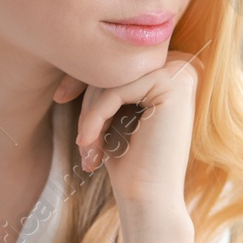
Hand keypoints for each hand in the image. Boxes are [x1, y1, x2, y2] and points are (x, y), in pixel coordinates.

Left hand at [54, 51, 202, 211]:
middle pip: (114, 63)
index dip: (83, 77)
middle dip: (88, 101)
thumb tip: (72, 41)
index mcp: (170, 69)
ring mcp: (182, 71)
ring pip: (112, 74)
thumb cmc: (129, 163)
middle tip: (82, 142)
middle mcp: (182, 64)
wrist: (149, 201)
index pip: (115, 60)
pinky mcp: (174, 83)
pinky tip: (90, 144)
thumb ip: (105, 76)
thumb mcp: (112, 111)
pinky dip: (95, 116)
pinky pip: (117, 87)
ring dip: (90, 113)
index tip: (60, 98)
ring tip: (87, 148)